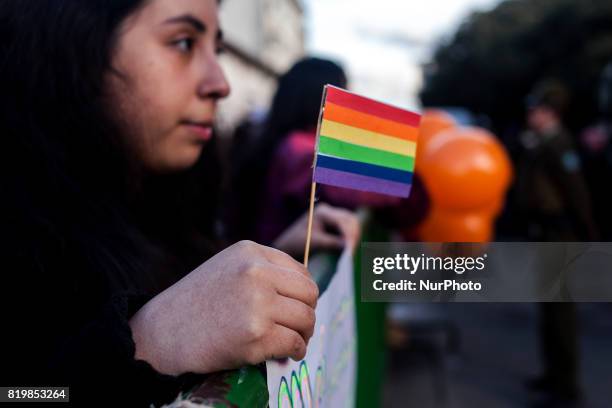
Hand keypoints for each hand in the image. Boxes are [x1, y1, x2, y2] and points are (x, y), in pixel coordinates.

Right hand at [129, 241, 318, 375]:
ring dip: (304, 334)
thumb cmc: (194, 304)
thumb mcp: (228, 269)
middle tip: (301, 327)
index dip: (303, 294)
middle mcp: (256, 272)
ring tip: (295, 341)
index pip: (300, 271)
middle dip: (309, 312)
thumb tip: (302, 293)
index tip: (297, 307)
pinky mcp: (256, 334)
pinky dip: (296, 351)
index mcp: (250, 252)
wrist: (161, 333)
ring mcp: (257, 303)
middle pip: (309, 293)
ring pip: (306, 318)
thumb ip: (262, 271)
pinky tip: (287, 354)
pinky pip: (294, 343)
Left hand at [274, 203, 359, 257]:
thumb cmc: (298, 243)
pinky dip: (350, 239)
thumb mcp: (315, 243)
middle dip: (354, 235)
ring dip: (354, 237)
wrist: (289, 247)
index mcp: (322, 212)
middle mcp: (330, 212)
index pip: (342, 220)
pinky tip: (349, 250)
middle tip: (354, 251)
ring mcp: (333, 218)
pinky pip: (348, 231)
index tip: (351, 248)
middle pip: (350, 220)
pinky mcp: (335, 227)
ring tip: (352, 251)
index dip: (349, 234)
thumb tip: (349, 247)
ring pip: (351, 225)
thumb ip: (332, 243)